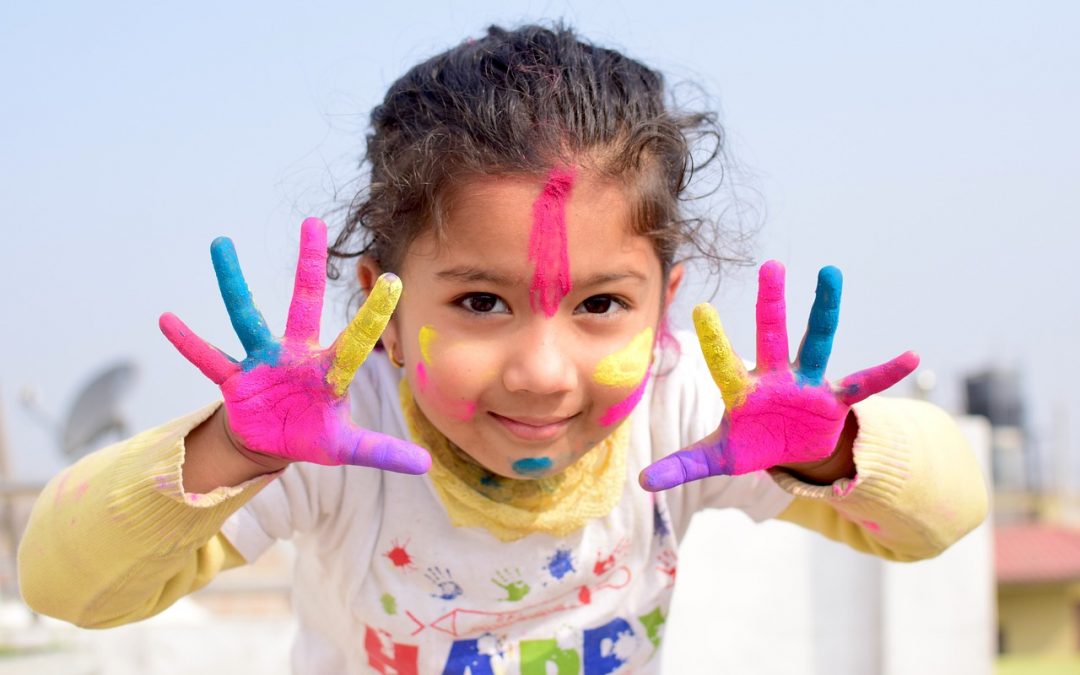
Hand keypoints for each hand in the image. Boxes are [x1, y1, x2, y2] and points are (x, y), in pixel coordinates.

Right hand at [159, 218, 429, 473]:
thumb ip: (382, 451)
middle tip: (313, 222)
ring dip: (233, 283)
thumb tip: (426, 464)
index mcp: (328, 370)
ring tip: (221, 243)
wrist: (271, 442)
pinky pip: (208, 358)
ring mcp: (262, 361)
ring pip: (246, 316)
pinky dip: (188, 342)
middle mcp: (296, 354)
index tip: (394, 281)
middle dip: (309, 265)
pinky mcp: (234, 378)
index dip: (373, 315)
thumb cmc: (312, 434)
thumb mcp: (346, 448)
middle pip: (304, 303)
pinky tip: (166, 319)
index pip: (357, 340)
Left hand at [640, 260, 916, 490]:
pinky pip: (863, 384)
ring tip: (831, 273)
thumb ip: (683, 465)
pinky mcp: (835, 399)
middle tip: (770, 264)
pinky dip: (886, 373)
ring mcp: (808, 384)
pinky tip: (911, 357)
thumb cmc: (752, 443)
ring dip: (825, 311)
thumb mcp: (718, 457)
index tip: (701, 308)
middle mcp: (775, 378)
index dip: (715, 340)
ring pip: (817, 342)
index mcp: (743, 391)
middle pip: (771, 335)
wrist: (792, 450)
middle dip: (771, 303)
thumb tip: (641, 482)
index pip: (725, 363)